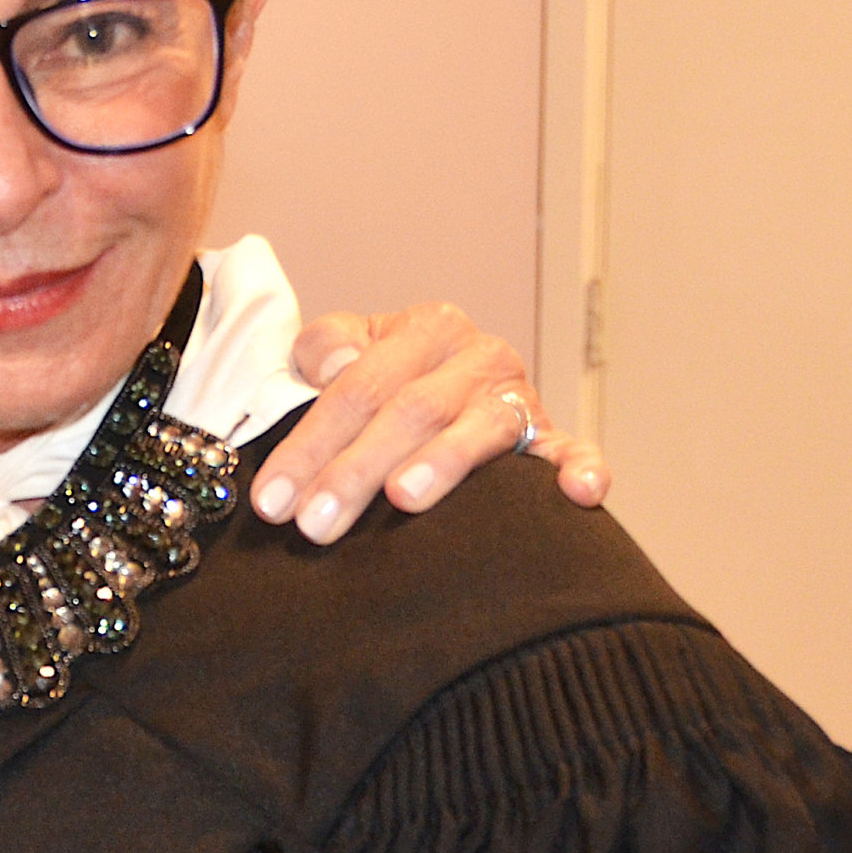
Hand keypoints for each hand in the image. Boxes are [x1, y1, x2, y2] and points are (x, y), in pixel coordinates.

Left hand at [248, 302, 609, 545]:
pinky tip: (579, 494)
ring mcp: (518, 397)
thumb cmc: (388, 377)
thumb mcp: (348, 349)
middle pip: (408, 412)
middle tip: (315, 523)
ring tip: (400, 500)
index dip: (308, 445)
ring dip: (439, 465)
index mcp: (424, 329)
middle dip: (354, 470)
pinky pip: (572, 450)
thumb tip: (334, 364)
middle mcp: (477, 356)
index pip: (355, 387)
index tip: (270, 500)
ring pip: (476, 429)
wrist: (453, 380)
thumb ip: (326, 346)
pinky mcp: (552, 436)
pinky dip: (581, 468)